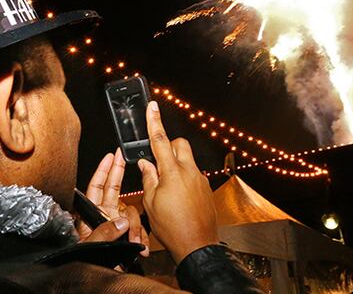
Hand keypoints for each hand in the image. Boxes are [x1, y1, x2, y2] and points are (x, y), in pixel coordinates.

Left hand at [76, 148, 149, 255]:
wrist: (99, 285)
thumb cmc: (85, 265)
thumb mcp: (90, 247)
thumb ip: (104, 233)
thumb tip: (121, 221)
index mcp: (89, 217)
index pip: (94, 188)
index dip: (102, 171)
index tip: (109, 156)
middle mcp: (103, 218)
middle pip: (112, 190)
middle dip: (118, 173)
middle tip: (122, 157)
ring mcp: (116, 226)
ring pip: (131, 214)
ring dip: (135, 227)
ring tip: (134, 242)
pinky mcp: (127, 237)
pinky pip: (138, 231)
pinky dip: (141, 239)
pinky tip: (140, 249)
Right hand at [138, 101, 218, 263]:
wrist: (197, 246)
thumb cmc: (173, 228)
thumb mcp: (151, 203)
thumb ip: (148, 178)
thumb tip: (146, 164)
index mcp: (172, 173)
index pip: (160, 140)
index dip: (154, 121)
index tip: (152, 106)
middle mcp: (190, 172)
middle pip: (180, 145)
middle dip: (168, 146)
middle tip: (157, 161)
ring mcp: (200, 180)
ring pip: (187, 160)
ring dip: (175, 165)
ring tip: (165, 186)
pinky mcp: (206, 189)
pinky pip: (193, 175)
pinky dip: (183, 179)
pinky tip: (177, 197)